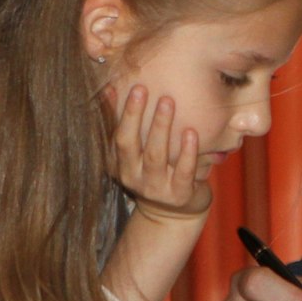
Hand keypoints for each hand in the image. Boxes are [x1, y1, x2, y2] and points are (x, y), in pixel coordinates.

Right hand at [107, 85, 211, 218]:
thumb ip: (125, 124)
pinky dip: (187, 152)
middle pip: (128, 144)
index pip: (113, 135)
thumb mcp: (136, 152)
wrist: (173, 213)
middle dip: (134, 115)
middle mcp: (132, 177)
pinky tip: (191, 133)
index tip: (118, 86)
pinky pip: (184, 171)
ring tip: (167, 102)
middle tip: (142, 88)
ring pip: (155, 155)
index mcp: (118, 164)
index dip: (114, 112)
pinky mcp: (179, 194)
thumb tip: (110, 87)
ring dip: (161, 127)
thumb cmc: (155, 171)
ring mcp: (156, 188)